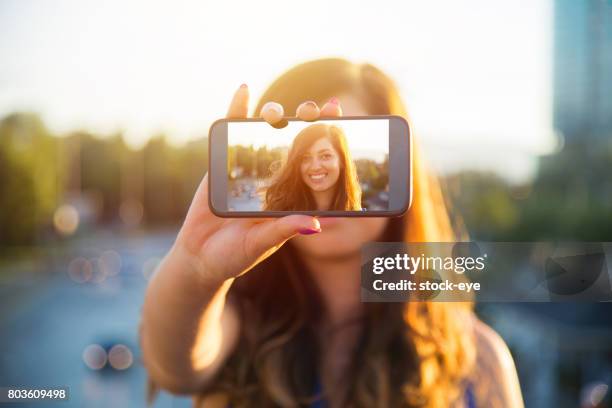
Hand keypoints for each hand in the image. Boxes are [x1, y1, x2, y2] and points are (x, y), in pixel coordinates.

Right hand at [172, 85, 342, 284]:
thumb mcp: (262, 242)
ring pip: (265, 132)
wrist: (199, 258)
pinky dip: (236, 110)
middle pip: (292, 140)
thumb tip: (315, 224)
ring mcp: (248, 168)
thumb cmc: (234, 255)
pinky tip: (244, 90)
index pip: (312, 160)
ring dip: (274, 115)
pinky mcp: (222, 163)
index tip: (339, 117)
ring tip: (279, 112)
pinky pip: (230, 133)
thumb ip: (284, 229)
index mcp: (289, 195)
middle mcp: (273, 178)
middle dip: (305, 121)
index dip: (325, 139)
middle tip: (316, 110)